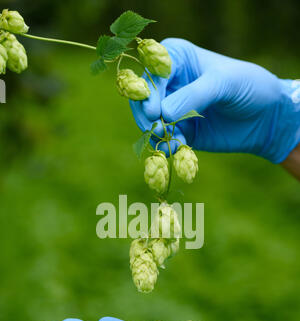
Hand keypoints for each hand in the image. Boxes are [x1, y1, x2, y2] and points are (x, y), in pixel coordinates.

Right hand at [130, 38, 299, 162]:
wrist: (266, 118)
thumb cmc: (248, 87)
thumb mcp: (224, 83)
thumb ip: (194, 96)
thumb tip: (163, 114)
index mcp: (177, 58)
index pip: (152, 71)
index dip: (148, 91)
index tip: (155, 111)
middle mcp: (170, 83)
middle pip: (143, 98)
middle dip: (147, 115)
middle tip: (158, 129)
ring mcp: (173, 109)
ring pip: (149, 121)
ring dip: (156, 133)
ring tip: (170, 140)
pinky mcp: (180, 132)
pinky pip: (164, 140)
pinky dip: (167, 146)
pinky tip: (177, 149)